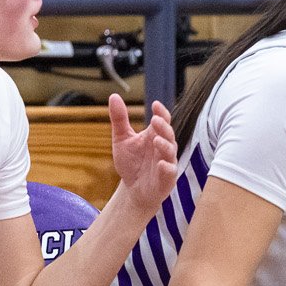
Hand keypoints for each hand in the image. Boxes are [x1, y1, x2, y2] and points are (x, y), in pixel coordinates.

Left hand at [108, 93, 176, 211]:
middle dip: (163, 127)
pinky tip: (160, 164)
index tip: (155, 104)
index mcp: (154, 136)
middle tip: (155, 120)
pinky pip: (170, 172)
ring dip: (165, 145)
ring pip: (171, 152)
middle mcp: (163, 148)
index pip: (162, 121)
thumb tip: (114, 96)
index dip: (161, 112)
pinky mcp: (167, 179)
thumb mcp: (121, 139)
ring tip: (156, 140)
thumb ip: (120, 119)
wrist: (132, 190)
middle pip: (168, 134)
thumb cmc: (131, 163)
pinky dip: (166, 168)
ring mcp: (167, 163)